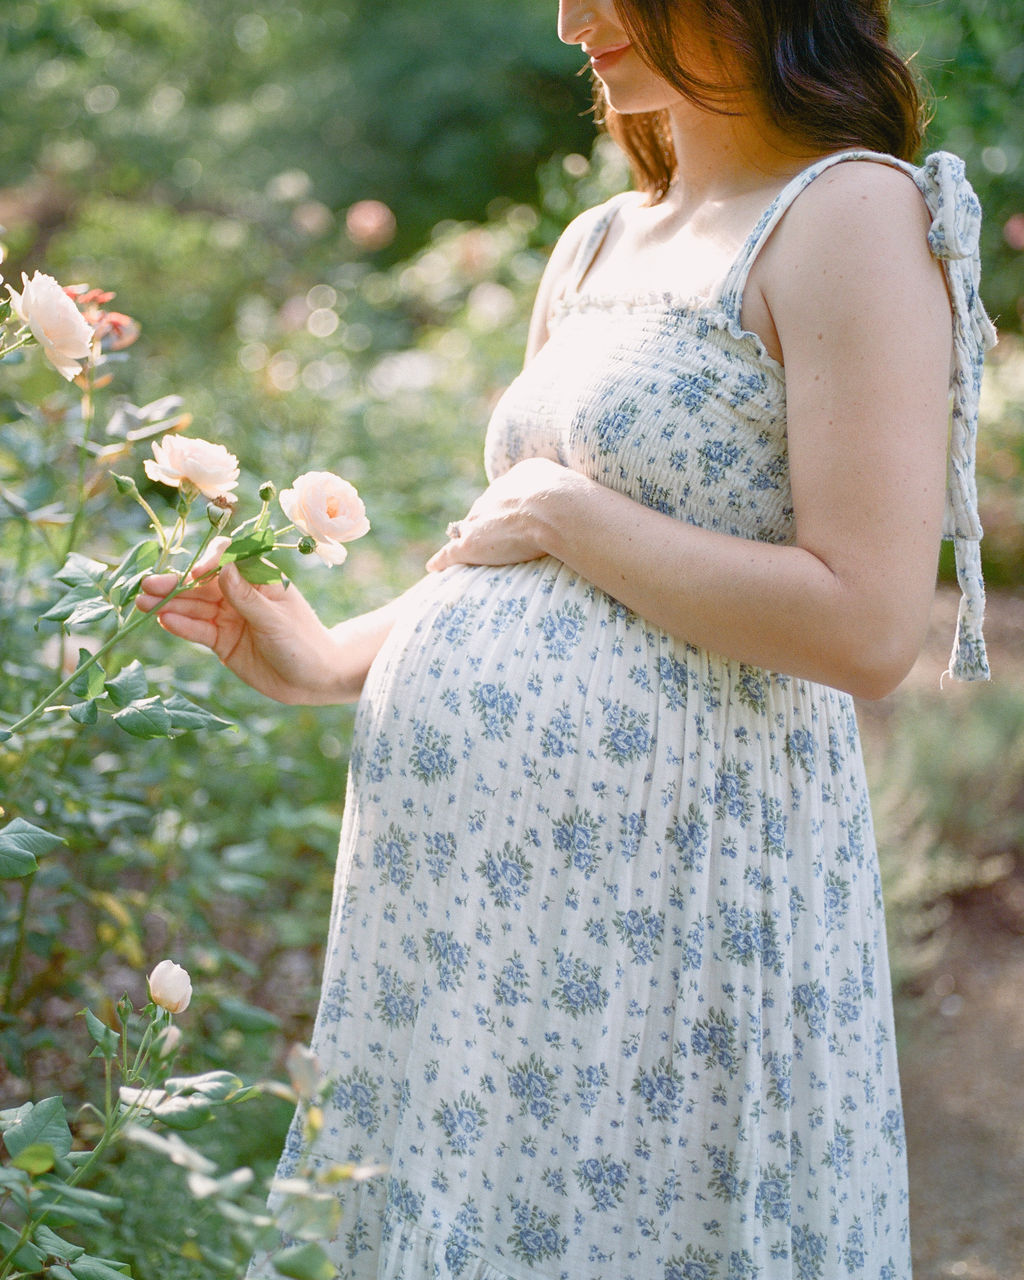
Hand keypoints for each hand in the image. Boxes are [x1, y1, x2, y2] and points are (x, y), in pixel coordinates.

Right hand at [135, 540, 345, 703]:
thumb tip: (223, 567)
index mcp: (260, 578)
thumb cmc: (303, 644)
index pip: (229, 559)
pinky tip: (163, 620)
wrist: (312, 681)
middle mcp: (241, 593)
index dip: (210, 562)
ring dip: (169, 603)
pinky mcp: (221, 640)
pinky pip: (197, 630)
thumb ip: (247, 597)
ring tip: (142, 602)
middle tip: (148, 585)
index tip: (196, 574)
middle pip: (203, 584)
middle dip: (176, 583)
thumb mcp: (275, 620)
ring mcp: (229, 616)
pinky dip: (180, 625)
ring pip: (194, 606)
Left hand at [426, 457, 576, 572]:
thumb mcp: (575, 486)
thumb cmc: (574, 500)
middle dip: (487, 520)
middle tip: (491, 534)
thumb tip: (585, 504)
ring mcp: (482, 518)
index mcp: (520, 476)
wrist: (555, 509)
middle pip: (486, 509)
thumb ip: (572, 494)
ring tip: (461, 548)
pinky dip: (443, 560)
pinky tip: (434, 567)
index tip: (513, 514)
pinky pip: (451, 552)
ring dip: (465, 538)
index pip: (509, 492)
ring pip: (467, 529)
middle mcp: (495, 494)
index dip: (511, 506)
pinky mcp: (472, 543)